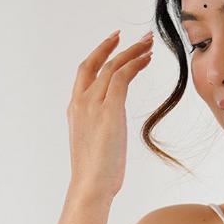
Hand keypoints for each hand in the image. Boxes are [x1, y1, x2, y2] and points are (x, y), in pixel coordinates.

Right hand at [66, 27, 154, 202]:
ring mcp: (93, 104)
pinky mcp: (109, 109)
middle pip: (98, 63)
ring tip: (148, 44)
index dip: (100, 55)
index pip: (86, 73)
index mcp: (75, 109)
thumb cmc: (95, 176)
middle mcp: (81, 102)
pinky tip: (147, 59)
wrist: (90, 186)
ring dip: (132, 52)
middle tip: (134, 37)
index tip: (114, 44)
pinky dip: (135, 64)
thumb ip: (101, 130)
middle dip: (116, 46)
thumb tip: (111, 133)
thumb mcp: (95, 146)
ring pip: (112, 66)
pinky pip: (122, 76)